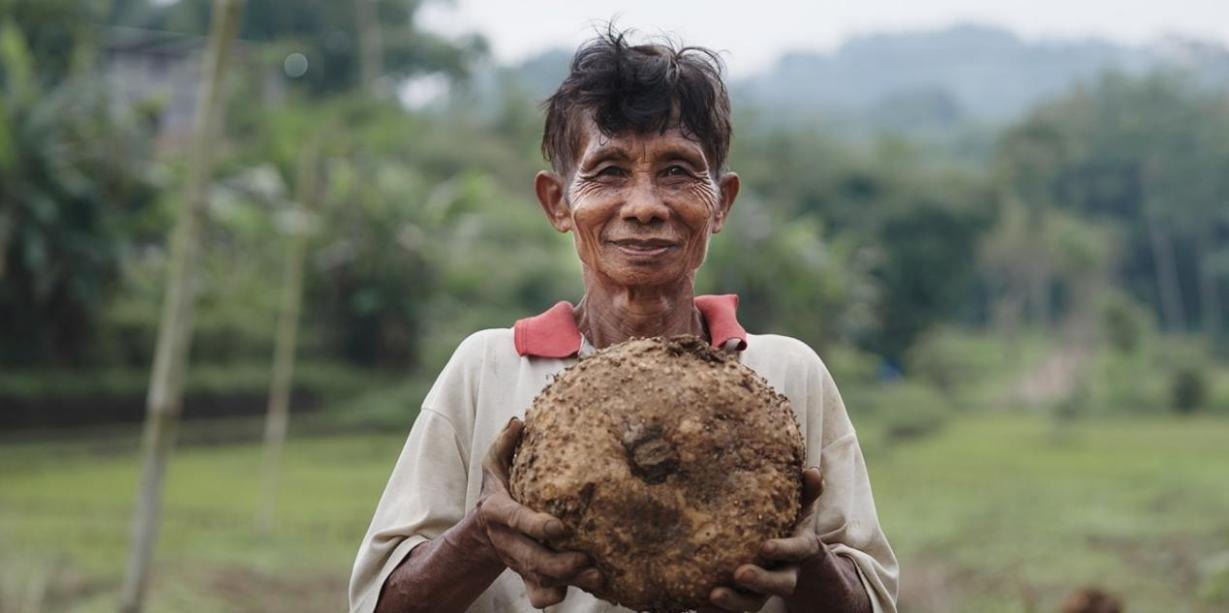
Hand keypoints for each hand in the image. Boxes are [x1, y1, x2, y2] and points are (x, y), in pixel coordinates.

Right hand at [474, 417, 603, 607]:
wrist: (484, 532)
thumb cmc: (498, 491)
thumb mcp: (494, 466)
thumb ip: (504, 445)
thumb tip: (519, 422)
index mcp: (497, 511)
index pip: (516, 519)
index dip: (536, 525)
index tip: (560, 527)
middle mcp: (508, 541)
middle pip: (532, 559)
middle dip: (559, 563)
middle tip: (587, 559)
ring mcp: (519, 563)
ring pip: (540, 581)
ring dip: (569, 582)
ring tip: (598, 576)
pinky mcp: (528, 578)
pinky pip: (540, 596)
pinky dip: (559, 596)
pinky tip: (589, 587)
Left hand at [699, 467, 824, 611]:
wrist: (792, 559)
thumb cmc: (790, 524)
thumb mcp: (801, 506)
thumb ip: (808, 491)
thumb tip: (813, 471)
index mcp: (799, 550)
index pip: (796, 551)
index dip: (783, 549)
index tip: (765, 546)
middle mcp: (784, 573)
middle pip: (778, 584)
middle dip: (759, 581)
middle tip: (739, 574)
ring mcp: (765, 590)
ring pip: (752, 602)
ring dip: (733, 602)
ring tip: (712, 595)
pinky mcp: (745, 598)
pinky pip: (731, 611)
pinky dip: (715, 611)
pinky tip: (694, 603)